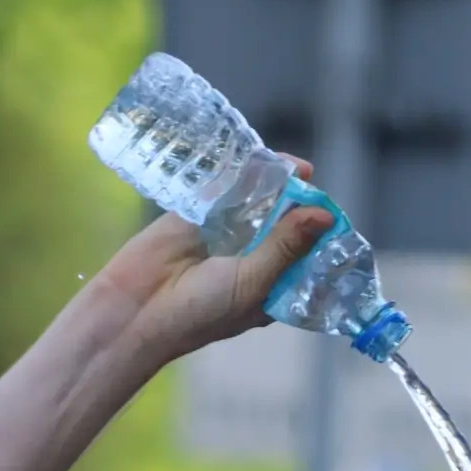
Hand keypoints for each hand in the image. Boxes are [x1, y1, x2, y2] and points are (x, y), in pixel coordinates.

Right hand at [89, 162, 332, 365]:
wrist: (139, 307)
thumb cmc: (200, 310)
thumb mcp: (252, 283)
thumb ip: (285, 247)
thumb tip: (324, 215)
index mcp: (270, 284)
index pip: (304, 255)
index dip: (319, 234)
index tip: (332, 214)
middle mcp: (253, 256)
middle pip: (286, 222)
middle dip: (300, 203)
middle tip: (311, 182)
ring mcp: (228, 232)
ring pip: (261, 201)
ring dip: (277, 183)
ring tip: (294, 168)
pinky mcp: (202, 211)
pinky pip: (230, 187)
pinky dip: (246, 173)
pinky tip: (265, 160)